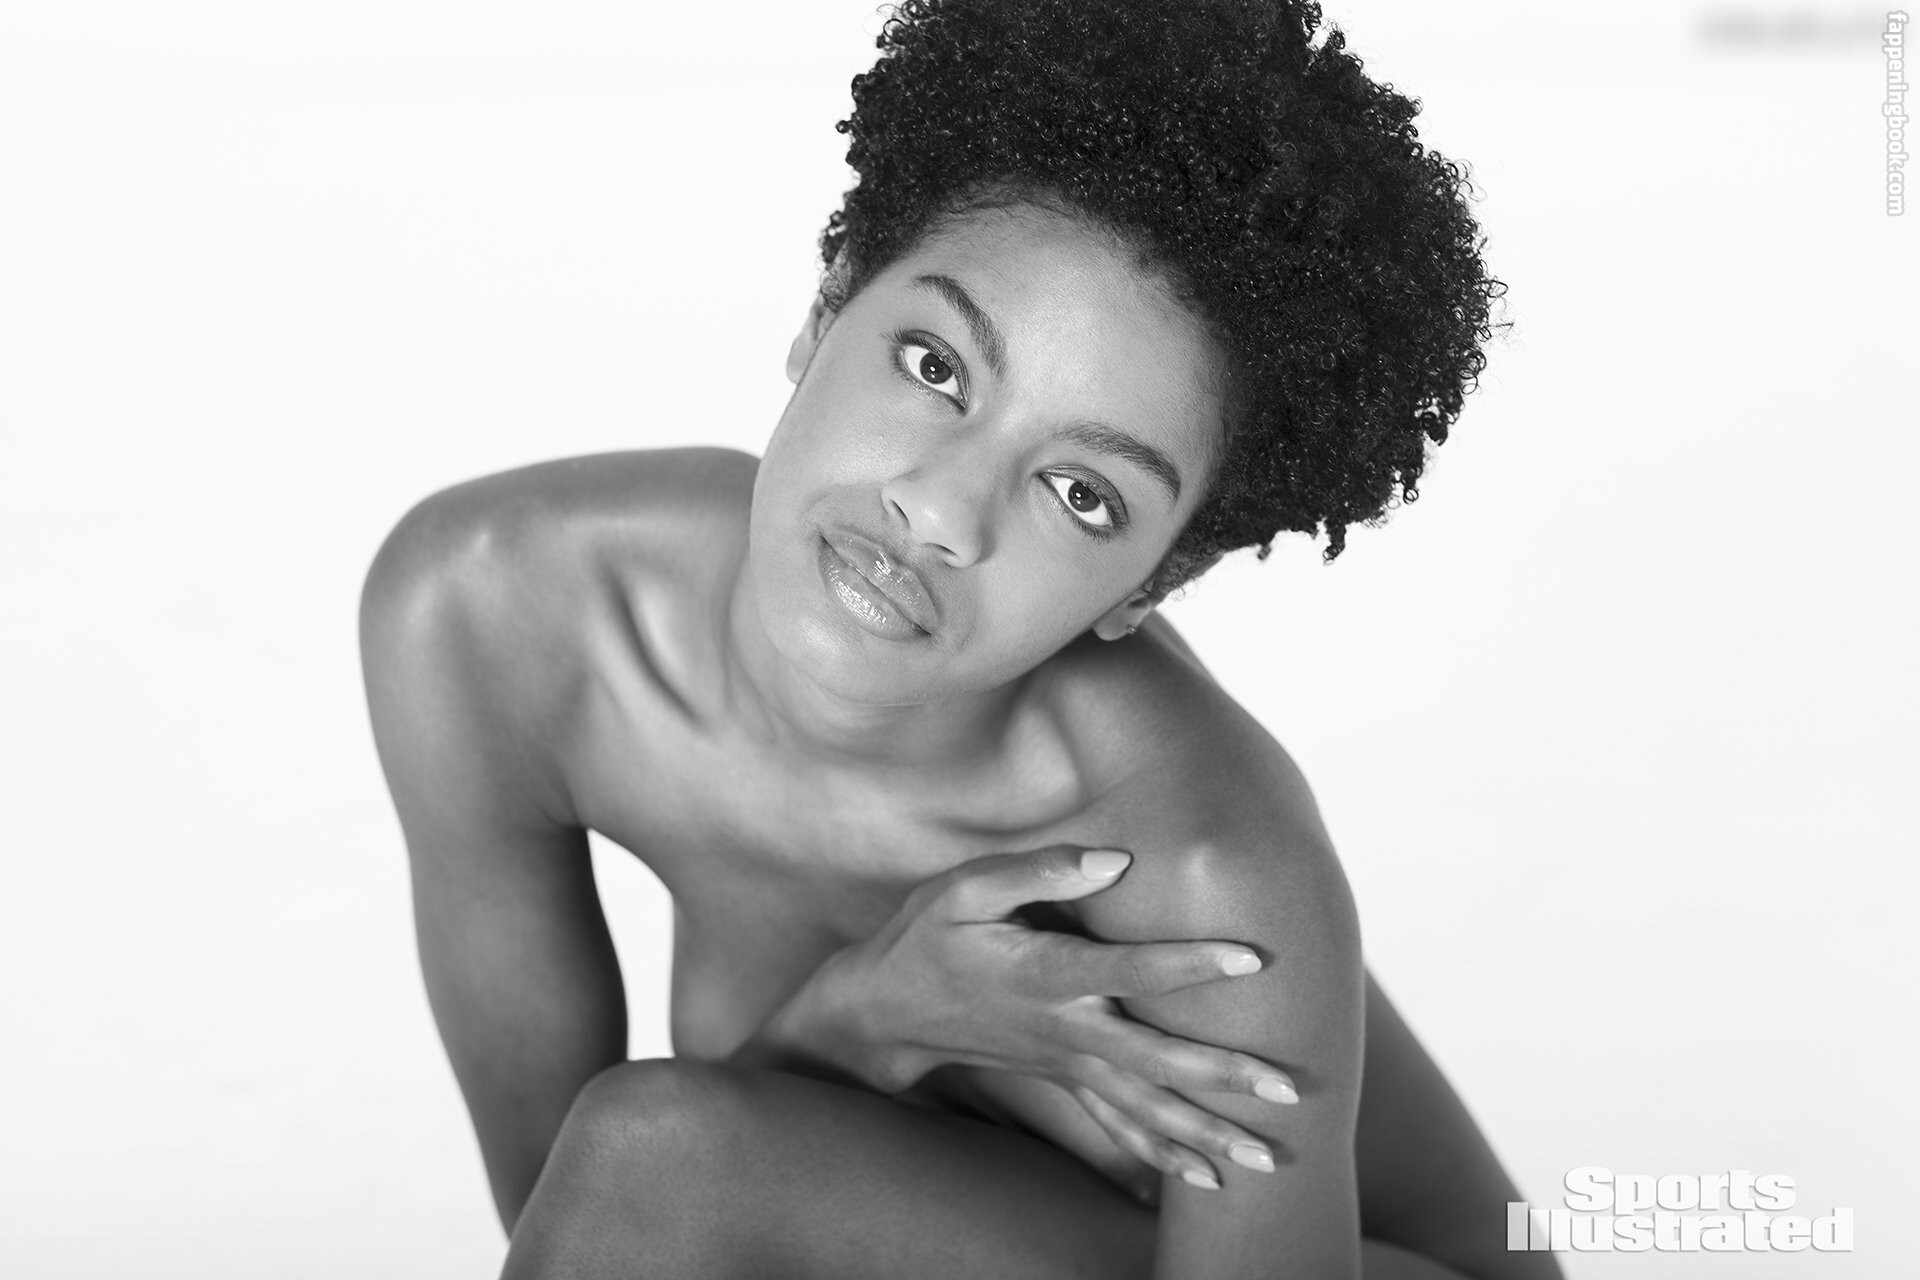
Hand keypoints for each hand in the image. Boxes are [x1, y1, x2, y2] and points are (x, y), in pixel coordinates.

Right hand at [810, 845, 1299, 1190]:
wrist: (885, 1008)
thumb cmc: (928, 935)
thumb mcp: (965, 886)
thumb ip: (1040, 870)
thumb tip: (1113, 857)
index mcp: (1046, 975)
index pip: (1129, 970)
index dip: (1189, 963)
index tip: (1250, 957)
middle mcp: (1065, 1028)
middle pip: (1155, 1061)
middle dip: (1223, 1078)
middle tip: (1287, 1090)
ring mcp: (1066, 1062)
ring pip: (1145, 1107)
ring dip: (1207, 1133)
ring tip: (1268, 1156)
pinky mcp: (1065, 1078)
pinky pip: (1120, 1126)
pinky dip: (1163, 1156)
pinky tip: (1207, 1179)